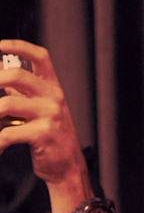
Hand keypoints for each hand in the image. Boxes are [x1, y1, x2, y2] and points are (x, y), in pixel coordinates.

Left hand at [0, 39, 86, 188]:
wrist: (67, 165)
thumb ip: (20, 91)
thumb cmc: (49, 136)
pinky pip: (9, 133)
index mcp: (52, 88)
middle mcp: (54, 97)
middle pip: (17, 75)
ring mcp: (50, 115)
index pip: (40, 57)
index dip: (19, 46)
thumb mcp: (39, 109)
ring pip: (7, 103)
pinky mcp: (44, 134)